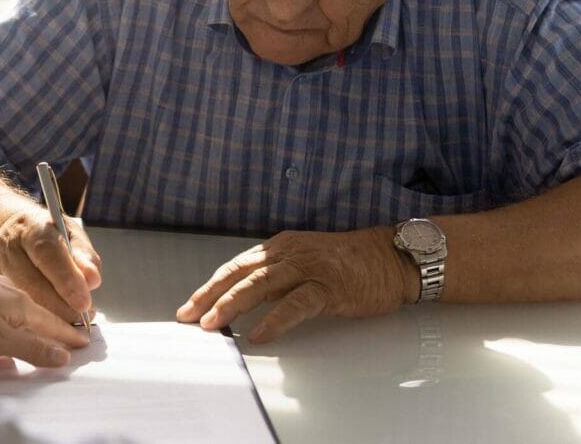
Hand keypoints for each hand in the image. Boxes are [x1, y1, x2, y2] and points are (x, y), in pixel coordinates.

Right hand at [0, 208, 101, 322]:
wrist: (10, 234)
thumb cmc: (47, 236)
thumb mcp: (71, 235)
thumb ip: (84, 256)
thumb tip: (92, 280)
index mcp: (32, 228)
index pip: (48, 253)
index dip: (67, 279)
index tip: (84, 302)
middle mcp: (8, 248)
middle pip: (32, 284)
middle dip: (61, 307)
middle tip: (84, 318)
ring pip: (20, 303)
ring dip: (49, 320)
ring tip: (72, 324)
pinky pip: (12, 312)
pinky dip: (34, 323)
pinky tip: (50, 328)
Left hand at [176, 228, 416, 342]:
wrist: (390, 258)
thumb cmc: (349, 262)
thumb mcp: (304, 260)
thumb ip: (277, 276)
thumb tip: (245, 298)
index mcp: (281, 246)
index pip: (236, 266)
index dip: (210, 286)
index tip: (190, 305)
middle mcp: (289, 253)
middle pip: (240, 274)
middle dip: (210, 296)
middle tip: (189, 316)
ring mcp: (308, 269)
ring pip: (260, 286)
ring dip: (232, 305)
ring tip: (213, 324)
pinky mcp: (328, 288)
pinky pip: (296, 305)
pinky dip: (275, 320)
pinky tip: (259, 334)